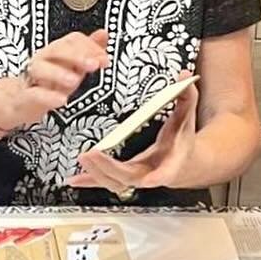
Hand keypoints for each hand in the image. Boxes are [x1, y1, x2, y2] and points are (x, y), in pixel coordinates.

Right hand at [0, 30, 109, 129]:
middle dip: (77, 55)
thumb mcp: (72, 67)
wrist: (19, 101)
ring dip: (59, 73)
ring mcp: (32, 77)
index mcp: (56, 52)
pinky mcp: (25, 96)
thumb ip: (87, 51)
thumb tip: (103, 34)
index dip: (90, 47)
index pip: (72, 40)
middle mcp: (43, 60)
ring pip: (41, 68)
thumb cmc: (49, 83)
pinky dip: (48, 96)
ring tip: (74, 81)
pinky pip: (34, 93)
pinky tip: (61, 99)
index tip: (104, 59)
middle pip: (57, 49)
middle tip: (93, 65)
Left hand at [68, 78, 199, 194]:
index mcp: (170, 160)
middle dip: (109, 168)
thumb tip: (184, 75)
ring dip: (97, 174)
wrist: (184, 163)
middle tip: (92, 153)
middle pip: (130, 178)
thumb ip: (186, 96)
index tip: (148, 180)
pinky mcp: (124, 177)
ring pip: (115, 183)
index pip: (165, 171)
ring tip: (83, 157)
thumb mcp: (186, 117)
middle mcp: (152, 172)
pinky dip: (89, 181)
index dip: (158, 176)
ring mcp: (137, 177)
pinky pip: (105, 182)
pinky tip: (74, 178)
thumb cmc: (182, 139)